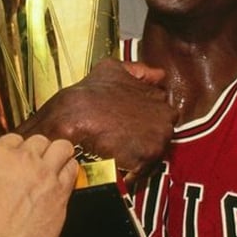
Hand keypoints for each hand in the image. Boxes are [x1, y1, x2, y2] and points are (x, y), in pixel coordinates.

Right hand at [0, 134, 77, 236]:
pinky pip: (73, 169)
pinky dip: (70, 169)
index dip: (16, 149)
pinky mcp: (61, 192)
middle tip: (36, 164)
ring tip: (57, 163)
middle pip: (39, 140)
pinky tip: (65, 177)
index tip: (18, 158)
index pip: (13, 138)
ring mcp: (45, 175)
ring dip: (59, 154)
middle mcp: (23, 160)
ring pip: (62, 147)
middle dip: (38, 151)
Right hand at [21, 59, 175, 182]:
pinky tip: (116, 159)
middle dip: (145, 135)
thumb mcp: (113, 69)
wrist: (73, 116)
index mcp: (158, 98)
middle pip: (161, 132)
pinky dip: (130, 167)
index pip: (162, 112)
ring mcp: (157, 140)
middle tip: (123, 135)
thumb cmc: (90, 94)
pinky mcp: (146, 159)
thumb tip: (157, 75)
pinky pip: (143, 168)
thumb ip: (139, 71)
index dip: (145, 118)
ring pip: (153, 151)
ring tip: (118, 148)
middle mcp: (163, 118)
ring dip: (138, 151)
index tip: (132, 121)